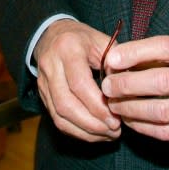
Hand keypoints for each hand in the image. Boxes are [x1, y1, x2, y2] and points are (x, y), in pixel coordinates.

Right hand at [33, 19, 121, 141]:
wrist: (53, 35)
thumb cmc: (83, 39)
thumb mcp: (102, 42)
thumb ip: (115, 64)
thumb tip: (126, 90)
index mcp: (68, 49)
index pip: (79, 84)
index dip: (97, 105)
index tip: (116, 118)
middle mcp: (51, 66)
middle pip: (66, 104)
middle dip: (92, 123)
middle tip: (114, 130)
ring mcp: (43, 82)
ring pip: (59, 116)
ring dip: (85, 131)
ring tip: (108, 134)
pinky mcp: (42, 95)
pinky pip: (56, 119)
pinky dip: (76, 131)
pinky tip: (94, 133)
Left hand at [101, 36, 168, 149]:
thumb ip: (168, 54)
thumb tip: (123, 57)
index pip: (166, 47)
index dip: (136, 52)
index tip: (112, 58)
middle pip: (160, 82)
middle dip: (127, 84)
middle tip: (107, 86)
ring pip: (160, 111)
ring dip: (130, 109)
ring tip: (114, 104)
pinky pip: (166, 132)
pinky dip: (143, 127)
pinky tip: (131, 120)